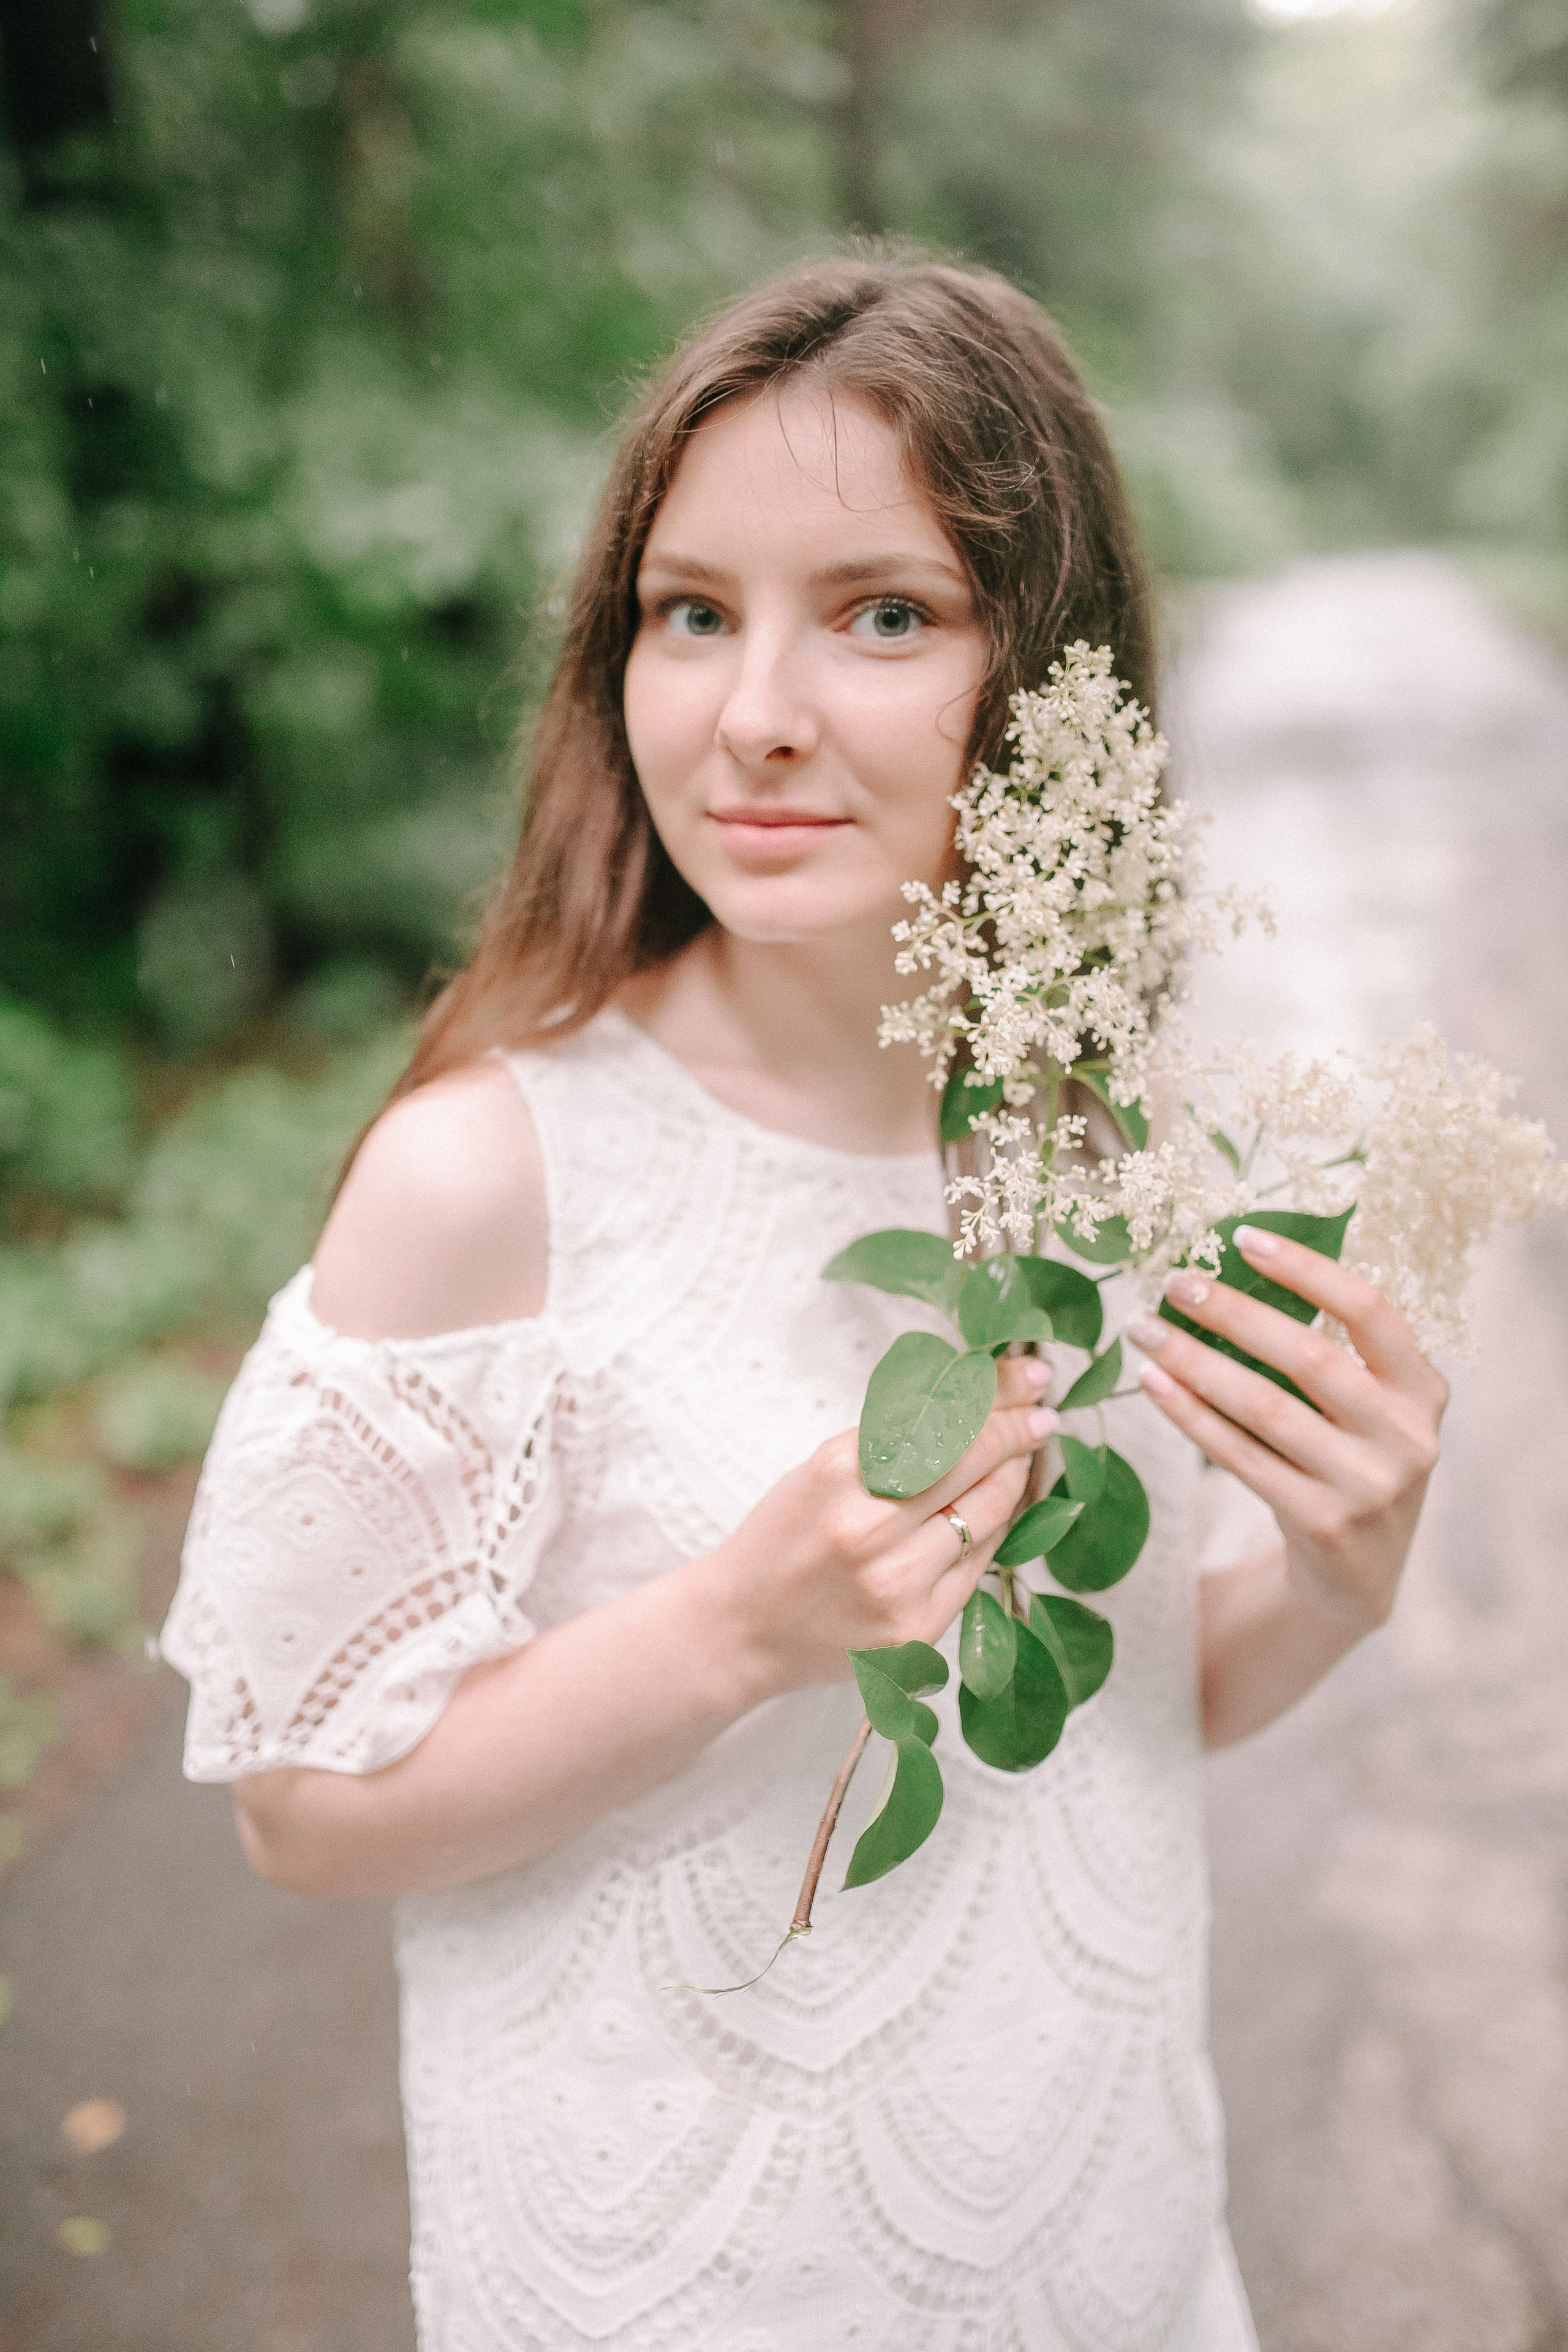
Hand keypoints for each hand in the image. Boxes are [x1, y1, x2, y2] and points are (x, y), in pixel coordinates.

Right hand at [711, 1355, 1056, 1697]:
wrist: (740, 1630)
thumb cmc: (782, 1539)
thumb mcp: (821, 1469)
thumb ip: (893, 1437)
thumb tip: (973, 1398)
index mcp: (839, 1473)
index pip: (942, 1419)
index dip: (999, 1395)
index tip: (1032, 1376)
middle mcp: (870, 1528)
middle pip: (974, 1463)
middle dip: (1018, 1433)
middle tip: (1043, 1415)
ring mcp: (898, 1586)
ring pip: (988, 1516)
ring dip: (1014, 1481)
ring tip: (1023, 1460)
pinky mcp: (917, 1631)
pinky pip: (977, 1568)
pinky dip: (992, 1534)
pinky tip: (997, 1514)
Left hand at [1128, 1226, 1446, 1633]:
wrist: (1357, 1577)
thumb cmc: (1349, 1464)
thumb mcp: (1368, 1410)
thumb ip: (1331, 1354)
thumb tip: (1233, 1274)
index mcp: (1422, 1390)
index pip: (1370, 1310)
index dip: (1308, 1270)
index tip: (1243, 1237)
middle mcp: (1405, 1436)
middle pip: (1309, 1355)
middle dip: (1233, 1312)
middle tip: (1174, 1281)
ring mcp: (1367, 1485)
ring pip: (1264, 1406)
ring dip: (1195, 1362)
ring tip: (1144, 1330)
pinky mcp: (1322, 1524)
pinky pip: (1240, 1455)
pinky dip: (1190, 1415)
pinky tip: (1153, 1383)